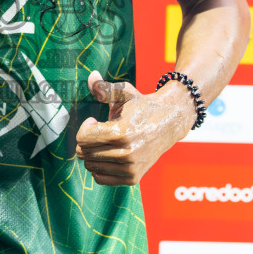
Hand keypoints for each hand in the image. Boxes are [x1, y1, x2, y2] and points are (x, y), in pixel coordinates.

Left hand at [77, 70, 192, 185]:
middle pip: (85, 153)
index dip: (85, 127)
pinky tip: (108, 154)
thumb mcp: (125, 92)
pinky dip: (99, 168)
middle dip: (86, 140)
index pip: (83, 138)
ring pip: (91, 166)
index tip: (94, 120)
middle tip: (100, 130)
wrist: (169, 123)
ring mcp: (130, 168)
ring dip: (92, 153)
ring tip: (105, 142)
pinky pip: (101, 178)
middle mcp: (126, 153)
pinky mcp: (133, 178)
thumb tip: (91, 75)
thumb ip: (105, 87)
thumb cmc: (142, 106)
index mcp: (121, 132)